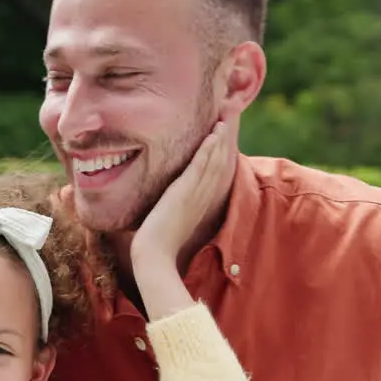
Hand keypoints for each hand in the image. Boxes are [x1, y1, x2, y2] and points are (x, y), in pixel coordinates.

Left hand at [130, 119, 235, 269]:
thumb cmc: (156, 246)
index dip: (219, 159)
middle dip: (223, 145)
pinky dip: (207, 151)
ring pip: (212, 164)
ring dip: (218, 142)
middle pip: (218, 167)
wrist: (153, 256)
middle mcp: (201, 199)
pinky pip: (199, 167)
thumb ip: (170, 214)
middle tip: (227, 124)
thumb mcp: (166, 224)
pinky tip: (212, 137)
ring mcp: (194, 195)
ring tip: (222, 124)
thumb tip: (163, 209)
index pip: (214, 177)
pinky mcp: (184, 193)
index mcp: (198, 205)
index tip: (222, 142)